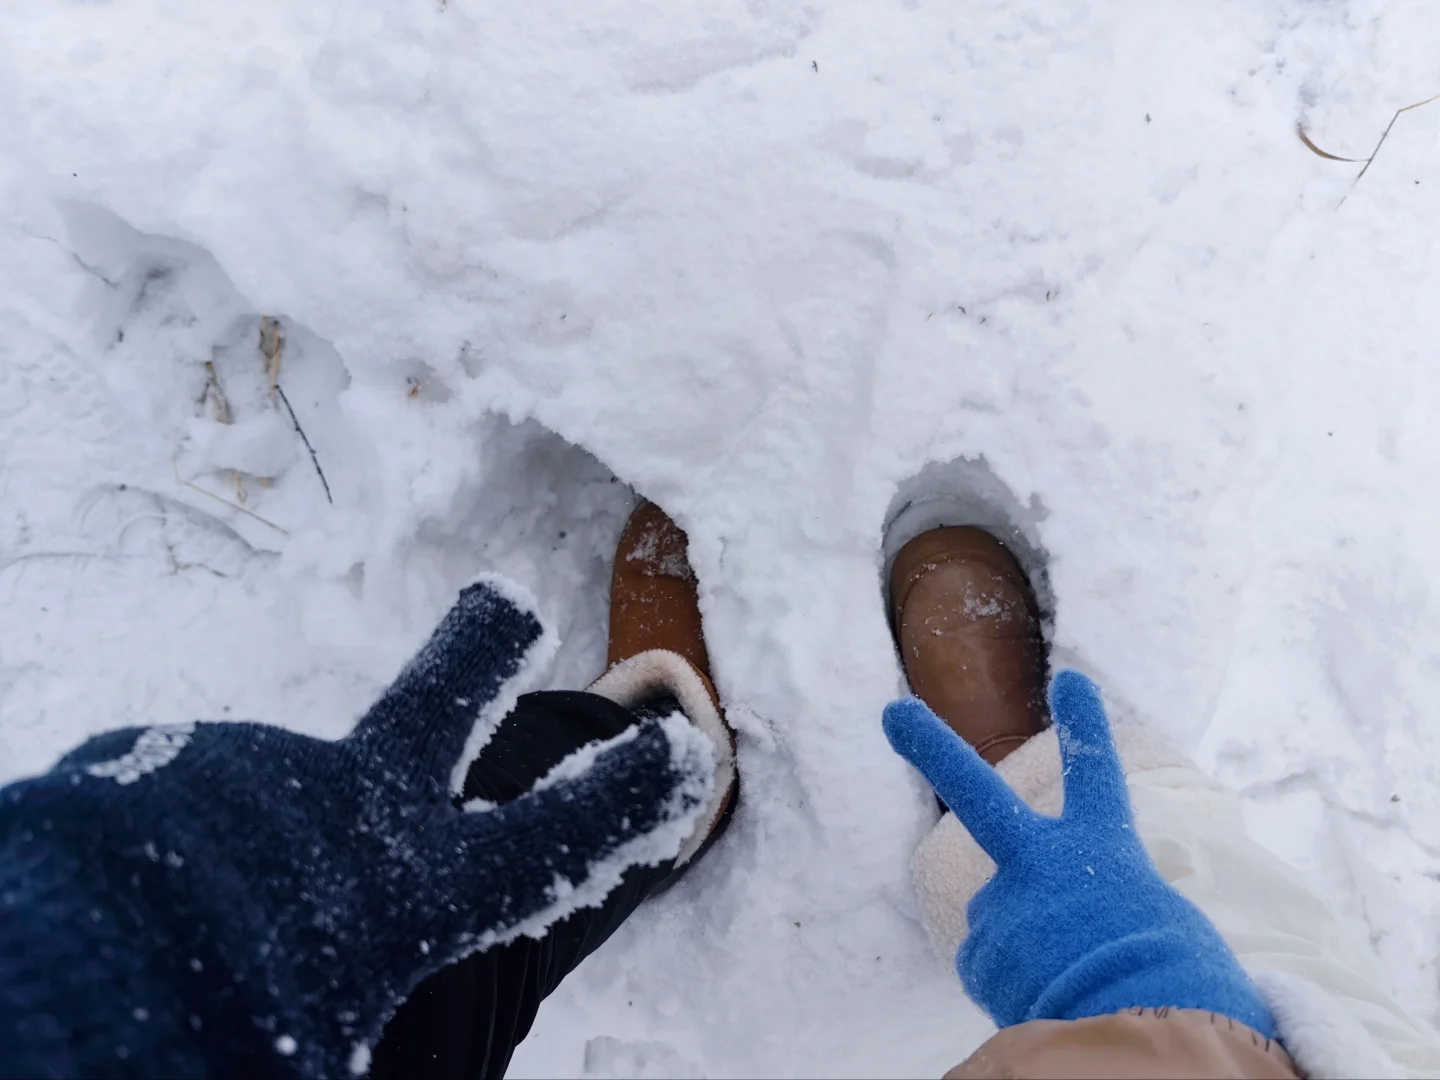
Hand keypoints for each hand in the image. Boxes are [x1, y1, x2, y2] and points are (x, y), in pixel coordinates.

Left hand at [1, 579, 715, 1076]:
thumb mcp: (372, 1050)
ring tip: (209, 915)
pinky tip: (137, 902)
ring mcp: (258, 770)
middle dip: (481, 650)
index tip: (682, 750)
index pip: (562, 838)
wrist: (80, 985)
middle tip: (507, 602)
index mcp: (422, 890)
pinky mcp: (158, 762)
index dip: (630, 796)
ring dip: (262, 836)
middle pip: (443, 698)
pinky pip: (179, 809)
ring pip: (279, 793)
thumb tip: (426, 1029)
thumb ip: (415, 1009)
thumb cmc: (246, 1026)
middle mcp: (355, 807)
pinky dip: (176, 852)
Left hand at [883, 670, 1274, 1036]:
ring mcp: (1004, 902)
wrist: (1149, 1029)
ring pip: (1003, 921)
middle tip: (894, 712)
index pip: (1097, 774)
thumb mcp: (1158, 925)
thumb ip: (1097, 905)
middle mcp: (1043, 862)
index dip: (1084, 727)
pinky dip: (1017, 992)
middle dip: (932, 746)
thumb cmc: (1180, 984)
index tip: (1070, 679)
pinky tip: (1051, 1006)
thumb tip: (1058, 930)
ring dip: (1029, 952)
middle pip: (976, 790)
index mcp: (1105, 848)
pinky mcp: (979, 952)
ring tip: (1075, 986)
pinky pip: (993, 972)